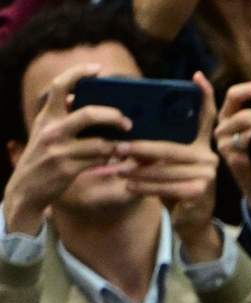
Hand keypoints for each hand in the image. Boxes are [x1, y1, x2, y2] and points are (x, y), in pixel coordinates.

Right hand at [2, 63, 131, 233]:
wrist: (25, 188)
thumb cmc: (42, 157)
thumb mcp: (44, 132)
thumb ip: (59, 116)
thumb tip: (76, 98)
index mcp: (46, 117)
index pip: (59, 86)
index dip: (78, 73)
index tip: (98, 69)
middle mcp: (51, 130)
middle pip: (88, 114)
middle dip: (113, 116)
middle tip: (127, 122)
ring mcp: (59, 150)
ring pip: (99, 142)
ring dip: (118, 144)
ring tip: (127, 145)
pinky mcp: (68, 169)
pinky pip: (98, 161)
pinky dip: (111, 158)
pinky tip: (119, 158)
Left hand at [120, 71, 220, 259]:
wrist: (192, 222)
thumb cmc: (176, 188)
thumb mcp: (168, 165)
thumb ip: (158, 151)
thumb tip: (127, 142)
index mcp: (202, 144)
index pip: (207, 117)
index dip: (204, 96)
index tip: (196, 76)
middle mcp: (210, 157)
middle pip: (171, 147)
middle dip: (141, 149)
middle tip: (118, 148)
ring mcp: (208, 175)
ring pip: (165, 169)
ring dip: (137, 171)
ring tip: (117, 170)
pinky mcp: (201, 192)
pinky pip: (167, 186)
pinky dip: (145, 187)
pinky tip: (129, 187)